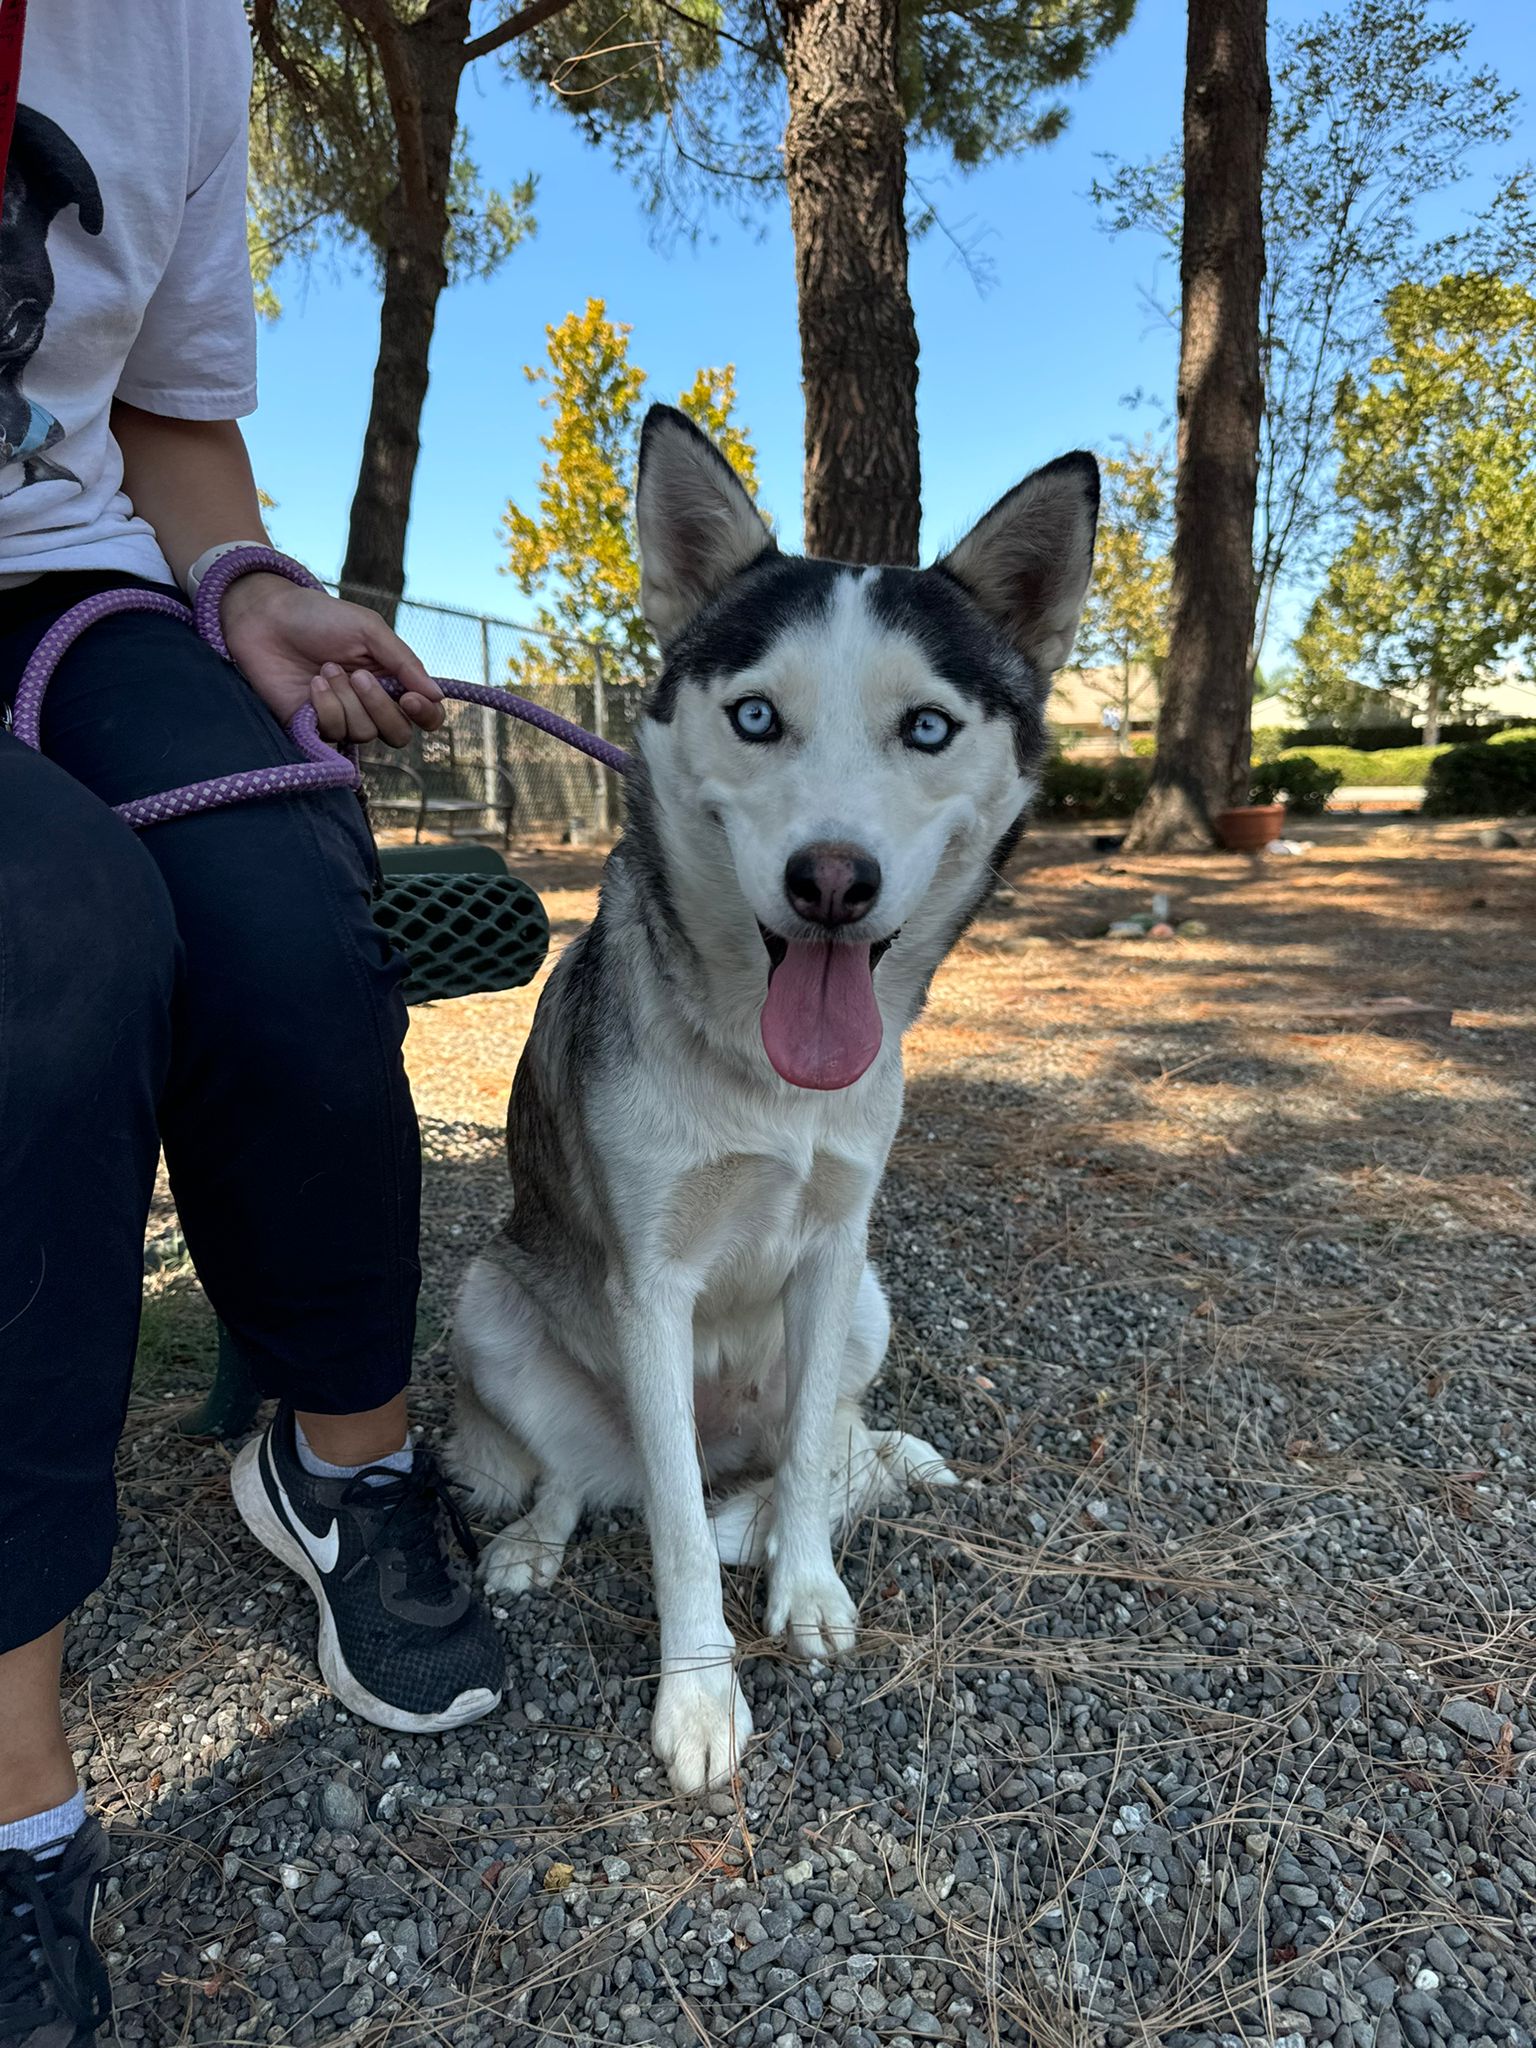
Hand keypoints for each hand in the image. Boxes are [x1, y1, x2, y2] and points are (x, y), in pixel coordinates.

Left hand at [221, 573, 444, 747]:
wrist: (265, 618)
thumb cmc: (318, 617)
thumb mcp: (369, 629)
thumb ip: (404, 662)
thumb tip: (437, 696)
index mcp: (391, 679)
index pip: (425, 714)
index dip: (426, 715)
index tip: (412, 699)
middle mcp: (370, 704)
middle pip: (398, 732)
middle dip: (381, 707)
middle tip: (359, 676)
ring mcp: (342, 717)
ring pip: (365, 733)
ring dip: (346, 700)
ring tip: (325, 670)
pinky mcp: (313, 727)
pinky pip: (334, 733)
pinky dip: (326, 707)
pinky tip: (313, 684)